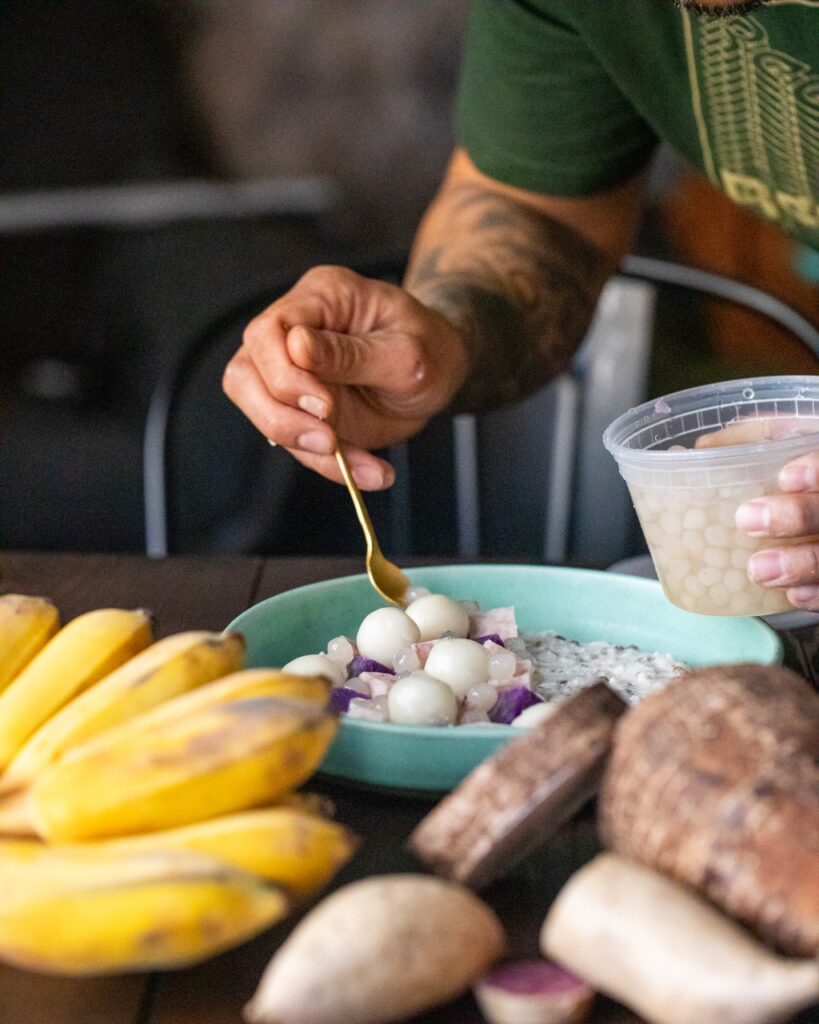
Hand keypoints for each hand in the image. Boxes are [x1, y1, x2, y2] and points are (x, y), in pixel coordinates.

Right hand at [222, 265, 469, 488]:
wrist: (443, 372)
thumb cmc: (431, 348)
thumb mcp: (406, 353)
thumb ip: (351, 353)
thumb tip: (296, 348)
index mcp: (321, 297)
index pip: (268, 332)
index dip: (284, 375)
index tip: (324, 408)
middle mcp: (294, 330)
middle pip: (246, 375)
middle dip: (281, 418)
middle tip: (328, 442)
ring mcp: (292, 371)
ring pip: (261, 413)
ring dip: (305, 448)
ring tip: (359, 466)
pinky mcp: (301, 407)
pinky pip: (296, 442)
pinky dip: (329, 465)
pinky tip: (369, 472)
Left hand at [736, 452, 818, 609]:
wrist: (813, 512)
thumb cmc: (799, 472)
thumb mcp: (782, 441)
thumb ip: (751, 439)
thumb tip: (703, 449)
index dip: (817, 471)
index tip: (786, 478)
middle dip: (798, 517)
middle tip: (748, 519)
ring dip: (801, 564)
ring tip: (759, 569)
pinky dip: (816, 594)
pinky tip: (793, 594)